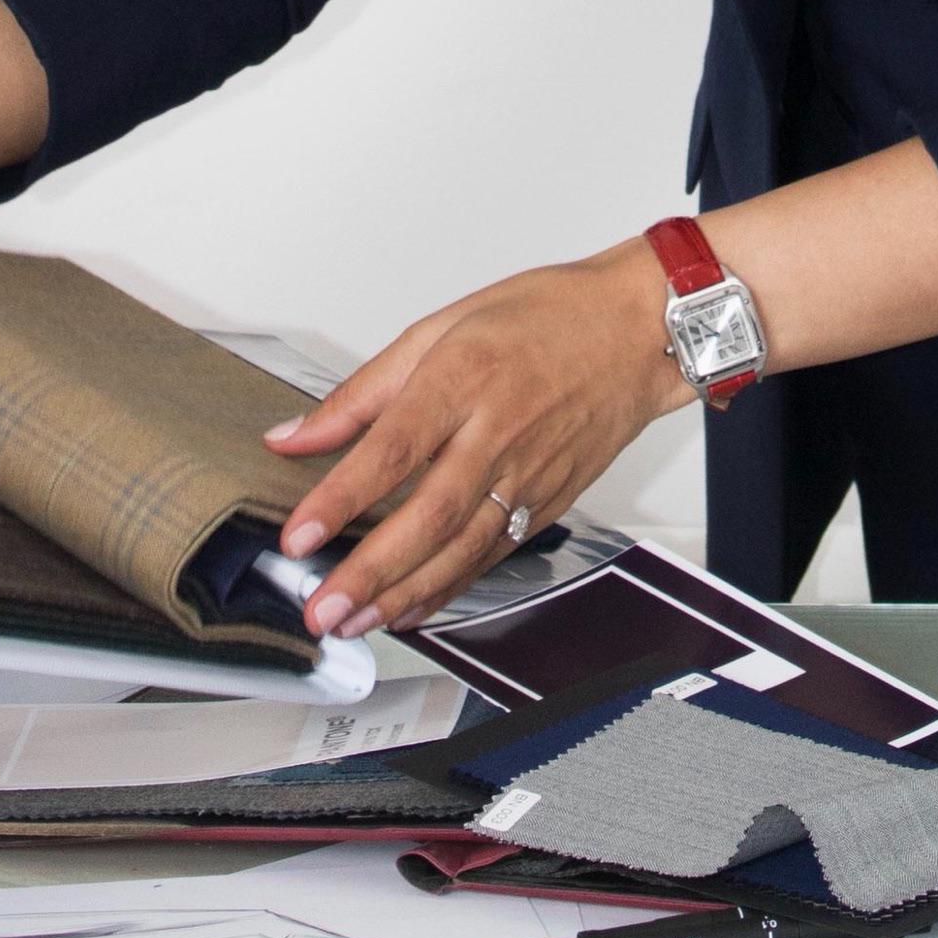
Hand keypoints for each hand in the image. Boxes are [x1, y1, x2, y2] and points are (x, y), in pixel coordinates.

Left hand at [263, 237, 689, 632]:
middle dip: (371, 570)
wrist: (639, 331)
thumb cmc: (548, 316)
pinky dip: (448, 589)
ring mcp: (528, 474)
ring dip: (403, 594)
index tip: (299, 535)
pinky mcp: (549, 502)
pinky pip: (492, 555)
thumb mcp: (443, 325)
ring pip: (462, 549)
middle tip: (322, 607)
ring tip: (354, 621)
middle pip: (429, 514)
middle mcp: (498, 432)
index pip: (394, 447)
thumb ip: (364, 389)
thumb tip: (297, 434)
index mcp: (465, 376)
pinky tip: (410, 608)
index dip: (342, 496)